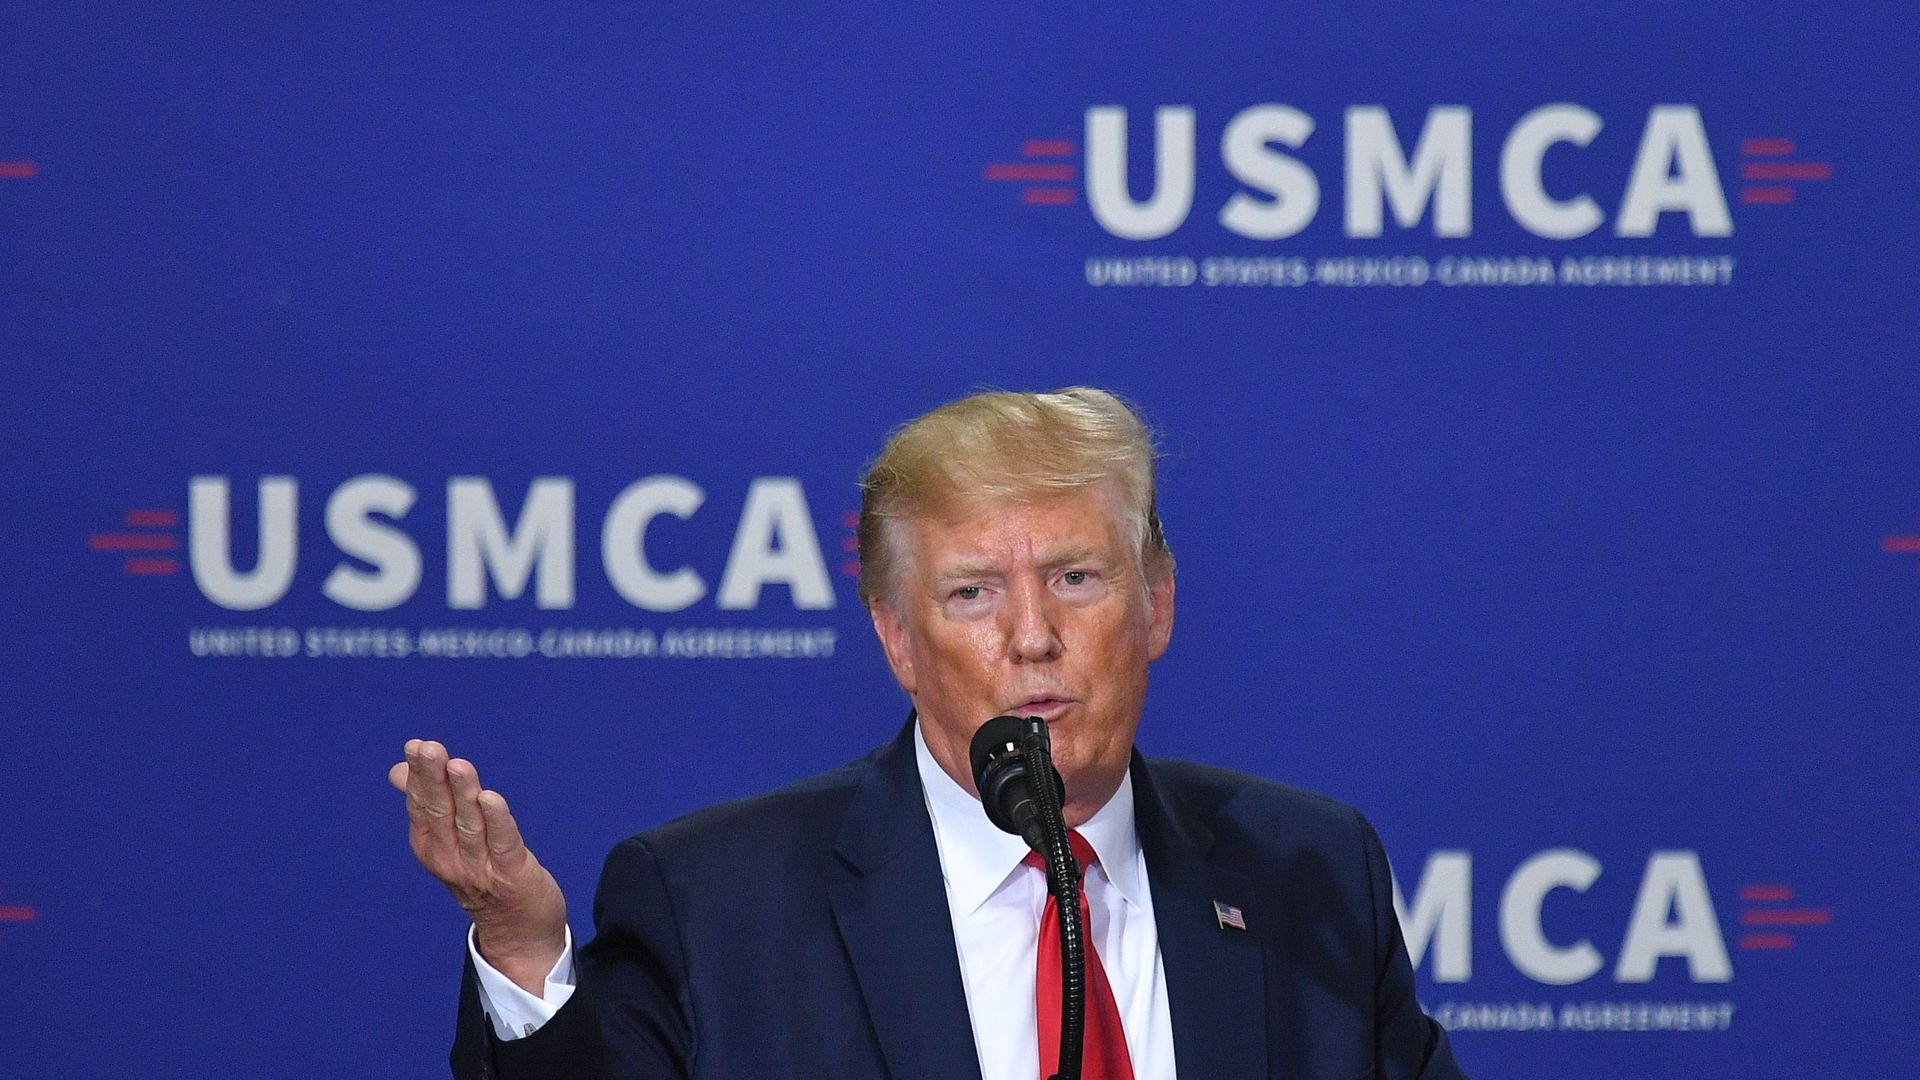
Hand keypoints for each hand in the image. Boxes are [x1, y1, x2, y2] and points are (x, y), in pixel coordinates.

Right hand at [389, 739, 568, 994]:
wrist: (516, 931)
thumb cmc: (483, 876)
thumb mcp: (448, 841)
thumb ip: (427, 803)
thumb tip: (399, 769)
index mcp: (431, 847)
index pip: (421, 805)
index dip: (419, 776)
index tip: (416, 746)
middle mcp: (449, 858)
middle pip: (439, 812)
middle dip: (433, 779)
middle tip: (428, 749)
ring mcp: (479, 868)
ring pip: (469, 825)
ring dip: (463, 794)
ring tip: (458, 765)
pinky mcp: (510, 874)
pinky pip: (502, 843)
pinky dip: (497, 821)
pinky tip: (491, 798)